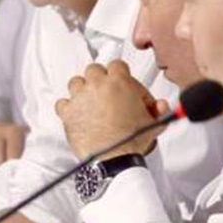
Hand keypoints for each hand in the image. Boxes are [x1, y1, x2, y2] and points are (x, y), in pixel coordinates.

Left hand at [54, 62, 168, 159]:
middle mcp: (97, 86)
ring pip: (76, 82)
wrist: (114, 157)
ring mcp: (80, 98)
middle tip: (105, 91)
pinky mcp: (68, 112)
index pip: (117, 65)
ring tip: (91, 101)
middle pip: (94, 70)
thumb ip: (159, 109)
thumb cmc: (131, 140)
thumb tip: (160, 105)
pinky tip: (77, 113)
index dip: (120, 73)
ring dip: (82, 89)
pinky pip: (62, 103)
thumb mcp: (153, 122)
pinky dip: (68, 107)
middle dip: (100, 78)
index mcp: (119, 83)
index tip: (120, 82)